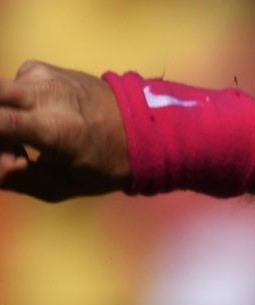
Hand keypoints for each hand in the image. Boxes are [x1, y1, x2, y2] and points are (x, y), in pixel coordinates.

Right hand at [0, 63, 130, 200]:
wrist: (139, 125)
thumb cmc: (104, 164)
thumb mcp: (65, 185)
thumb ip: (19, 179)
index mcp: (52, 128)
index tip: (10, 155)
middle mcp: (42, 94)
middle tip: (12, 147)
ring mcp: (39, 74)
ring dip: (1, 116)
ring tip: (24, 139)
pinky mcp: (39, 66)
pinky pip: (12, 86)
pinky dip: (14, 105)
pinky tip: (38, 118)